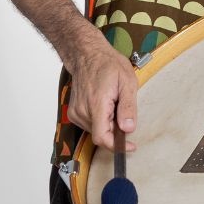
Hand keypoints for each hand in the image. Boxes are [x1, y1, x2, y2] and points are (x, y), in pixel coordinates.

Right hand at [63, 37, 137, 151]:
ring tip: (114, 104)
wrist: (87, 55)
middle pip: (101, 135)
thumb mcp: (127, 82)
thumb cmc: (108, 65)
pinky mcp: (73, 112)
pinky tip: (106, 106)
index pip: (102, 137)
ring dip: (109, 125)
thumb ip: (128, 107)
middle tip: (124, 112)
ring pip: (96, 130)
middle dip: (116, 131)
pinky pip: (90, 125)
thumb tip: (128, 128)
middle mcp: (82, 111)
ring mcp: (75, 112)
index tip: (129, 147)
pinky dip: (101, 121)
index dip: (116, 146)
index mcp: (96, 104)